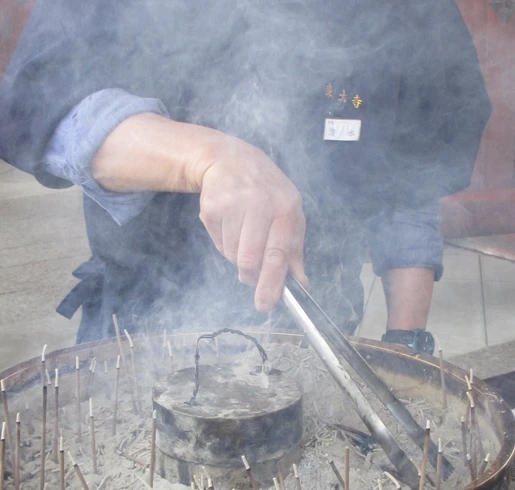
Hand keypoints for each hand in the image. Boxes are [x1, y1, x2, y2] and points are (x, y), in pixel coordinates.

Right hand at [197, 137, 307, 311]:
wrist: (228, 158)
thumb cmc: (265, 191)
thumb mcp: (287, 212)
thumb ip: (293, 249)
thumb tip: (301, 283)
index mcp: (286, 208)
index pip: (278, 254)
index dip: (271, 283)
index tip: (266, 304)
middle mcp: (261, 203)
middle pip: (250, 259)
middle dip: (250, 275)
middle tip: (249, 277)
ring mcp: (234, 204)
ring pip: (232, 254)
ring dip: (236, 255)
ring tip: (241, 235)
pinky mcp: (212, 207)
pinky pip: (218, 243)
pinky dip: (223, 242)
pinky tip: (229, 223)